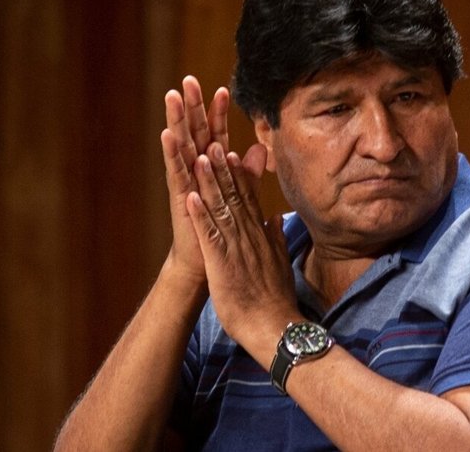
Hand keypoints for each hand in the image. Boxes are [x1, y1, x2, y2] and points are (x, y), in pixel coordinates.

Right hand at [160, 75, 231, 282]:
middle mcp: (196, 171)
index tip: (222, 89)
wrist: (205, 263)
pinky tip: (166, 134)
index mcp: (211, 170)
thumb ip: (248, 173)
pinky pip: (175, 171)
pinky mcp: (179, 196)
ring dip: (176, 120)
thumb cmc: (221, 231)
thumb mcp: (239, 197)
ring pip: (181, 145)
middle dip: (192, 106)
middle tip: (189, 80)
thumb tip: (261, 149)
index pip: (216, 135)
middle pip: (195, 132)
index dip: (218, 113)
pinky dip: (171, 153)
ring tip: (172, 96)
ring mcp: (186, 182)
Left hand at [186, 142, 300, 362]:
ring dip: (210, 182)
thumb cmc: (275, 300)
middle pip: (233, 195)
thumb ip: (276, 237)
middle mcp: (249, 235)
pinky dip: (200, 215)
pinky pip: (209, 234)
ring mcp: (236, 247)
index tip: (230, 152)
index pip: (247, 198)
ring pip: (221, 208)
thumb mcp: (278, 262)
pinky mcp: (222, 262)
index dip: (237, 175)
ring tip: (200, 157)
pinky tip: (190, 196)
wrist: (274, 327)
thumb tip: (276, 217)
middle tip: (212, 141)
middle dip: (222, 168)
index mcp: (259, 235)